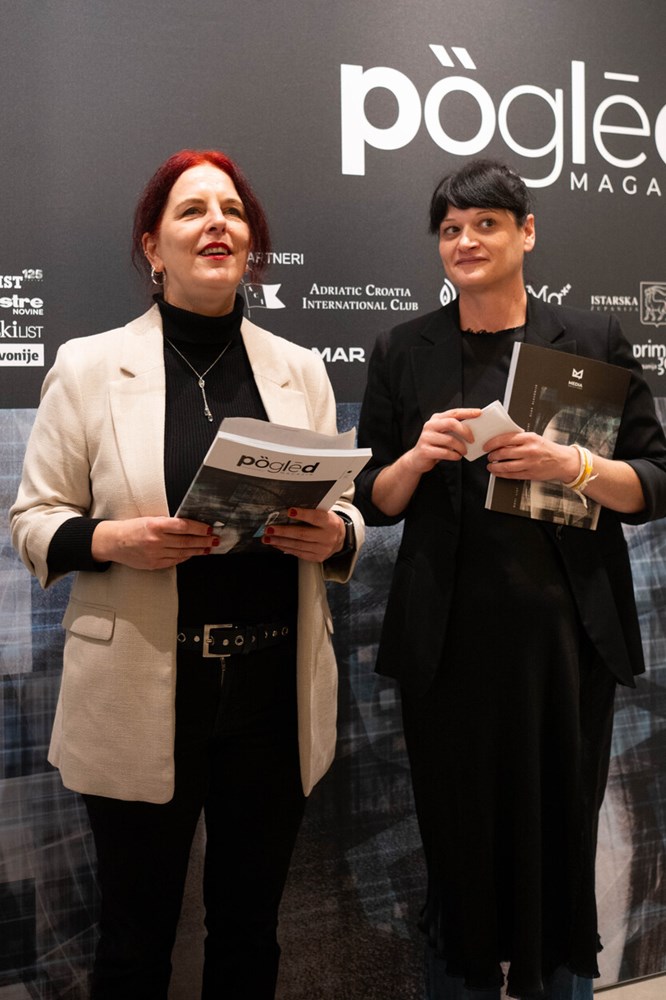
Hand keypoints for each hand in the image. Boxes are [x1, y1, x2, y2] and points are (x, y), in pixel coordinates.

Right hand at [92, 516, 217, 569]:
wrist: (113, 542)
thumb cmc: (132, 528)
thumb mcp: (149, 519)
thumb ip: (167, 523)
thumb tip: (189, 525)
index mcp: (155, 525)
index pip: (184, 526)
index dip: (199, 528)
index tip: (209, 529)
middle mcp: (156, 540)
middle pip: (186, 541)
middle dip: (204, 540)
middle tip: (215, 539)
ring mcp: (155, 554)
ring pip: (183, 552)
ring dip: (198, 550)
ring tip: (208, 547)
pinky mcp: (154, 564)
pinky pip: (174, 561)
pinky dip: (185, 557)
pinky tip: (192, 554)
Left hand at [260, 507, 346, 562]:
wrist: (340, 538)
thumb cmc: (328, 522)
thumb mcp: (325, 513)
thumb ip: (311, 511)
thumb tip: (288, 510)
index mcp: (331, 523)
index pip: (316, 518)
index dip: (302, 514)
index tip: (288, 511)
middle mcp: (328, 538)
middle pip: (303, 534)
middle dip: (283, 531)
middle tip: (269, 529)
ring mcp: (323, 550)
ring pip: (298, 546)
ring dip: (280, 542)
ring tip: (267, 538)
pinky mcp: (317, 558)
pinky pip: (298, 553)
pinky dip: (285, 548)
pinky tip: (276, 544)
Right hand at [404, 408, 482, 472]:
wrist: (417, 459)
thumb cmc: (435, 445)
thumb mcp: (444, 434)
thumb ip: (454, 429)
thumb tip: (474, 429)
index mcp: (436, 419)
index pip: (454, 412)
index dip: (467, 412)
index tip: (479, 413)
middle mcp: (430, 425)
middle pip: (451, 423)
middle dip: (465, 431)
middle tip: (472, 440)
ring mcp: (426, 437)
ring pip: (450, 440)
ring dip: (461, 447)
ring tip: (464, 452)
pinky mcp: (425, 450)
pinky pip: (445, 452)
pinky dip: (454, 456)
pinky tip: (457, 456)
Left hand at [484, 432, 579, 482]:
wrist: (563, 461)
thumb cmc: (547, 449)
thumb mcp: (535, 438)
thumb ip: (519, 440)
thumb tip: (500, 441)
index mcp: (530, 438)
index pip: (505, 439)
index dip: (492, 443)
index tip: (487, 446)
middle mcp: (530, 450)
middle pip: (503, 453)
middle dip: (492, 456)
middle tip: (489, 456)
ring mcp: (530, 463)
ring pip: (506, 466)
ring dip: (495, 467)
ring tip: (491, 466)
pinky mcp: (531, 474)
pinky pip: (512, 475)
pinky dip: (502, 474)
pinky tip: (498, 472)